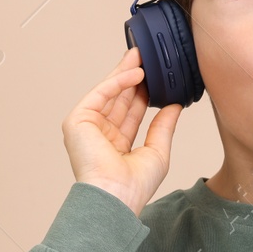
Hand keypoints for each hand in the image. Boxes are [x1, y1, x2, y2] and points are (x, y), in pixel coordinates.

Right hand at [63, 46, 181, 215]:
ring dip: (124, 73)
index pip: (130, 112)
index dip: (141, 93)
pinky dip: (117, 81)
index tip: (155, 76)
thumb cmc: (134, 185)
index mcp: (115, 145)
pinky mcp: (77, 121)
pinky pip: (100, 94)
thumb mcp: (157, 150)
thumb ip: (163, 126)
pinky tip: (136, 73)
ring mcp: (87, 127)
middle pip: (117, 99)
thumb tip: (175, 106)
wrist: (116, 196)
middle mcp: (99, 134)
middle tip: (146, 56)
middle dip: (131, 77)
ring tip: (142, 55)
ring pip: (108, 93)